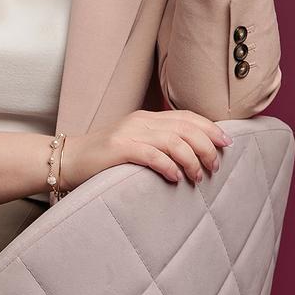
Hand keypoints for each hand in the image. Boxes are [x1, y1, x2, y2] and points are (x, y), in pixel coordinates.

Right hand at [63, 109, 231, 190]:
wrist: (67, 161)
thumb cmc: (103, 161)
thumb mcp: (133, 146)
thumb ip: (157, 146)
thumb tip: (190, 158)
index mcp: (146, 118)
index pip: (186, 117)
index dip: (210, 128)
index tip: (227, 144)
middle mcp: (140, 121)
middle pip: (185, 127)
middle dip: (206, 146)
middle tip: (215, 166)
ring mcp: (129, 133)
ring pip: (173, 140)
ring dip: (191, 159)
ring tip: (198, 176)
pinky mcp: (118, 149)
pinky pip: (151, 154)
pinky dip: (168, 166)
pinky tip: (176, 178)